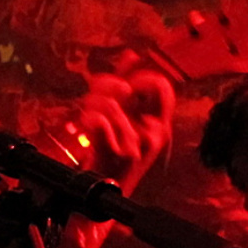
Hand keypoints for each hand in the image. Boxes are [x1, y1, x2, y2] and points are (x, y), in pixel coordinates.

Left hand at [78, 69, 174, 195]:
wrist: (103, 193)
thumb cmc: (113, 157)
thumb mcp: (127, 121)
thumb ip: (128, 87)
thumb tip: (130, 55)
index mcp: (160, 124)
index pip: (161, 86)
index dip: (137, 77)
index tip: (120, 86)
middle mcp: (154, 133)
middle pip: (131, 88)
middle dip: (106, 85)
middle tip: (95, 96)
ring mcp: (137, 144)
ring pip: (110, 104)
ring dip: (90, 105)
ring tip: (86, 115)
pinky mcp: (118, 154)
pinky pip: (100, 121)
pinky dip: (88, 118)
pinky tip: (86, 124)